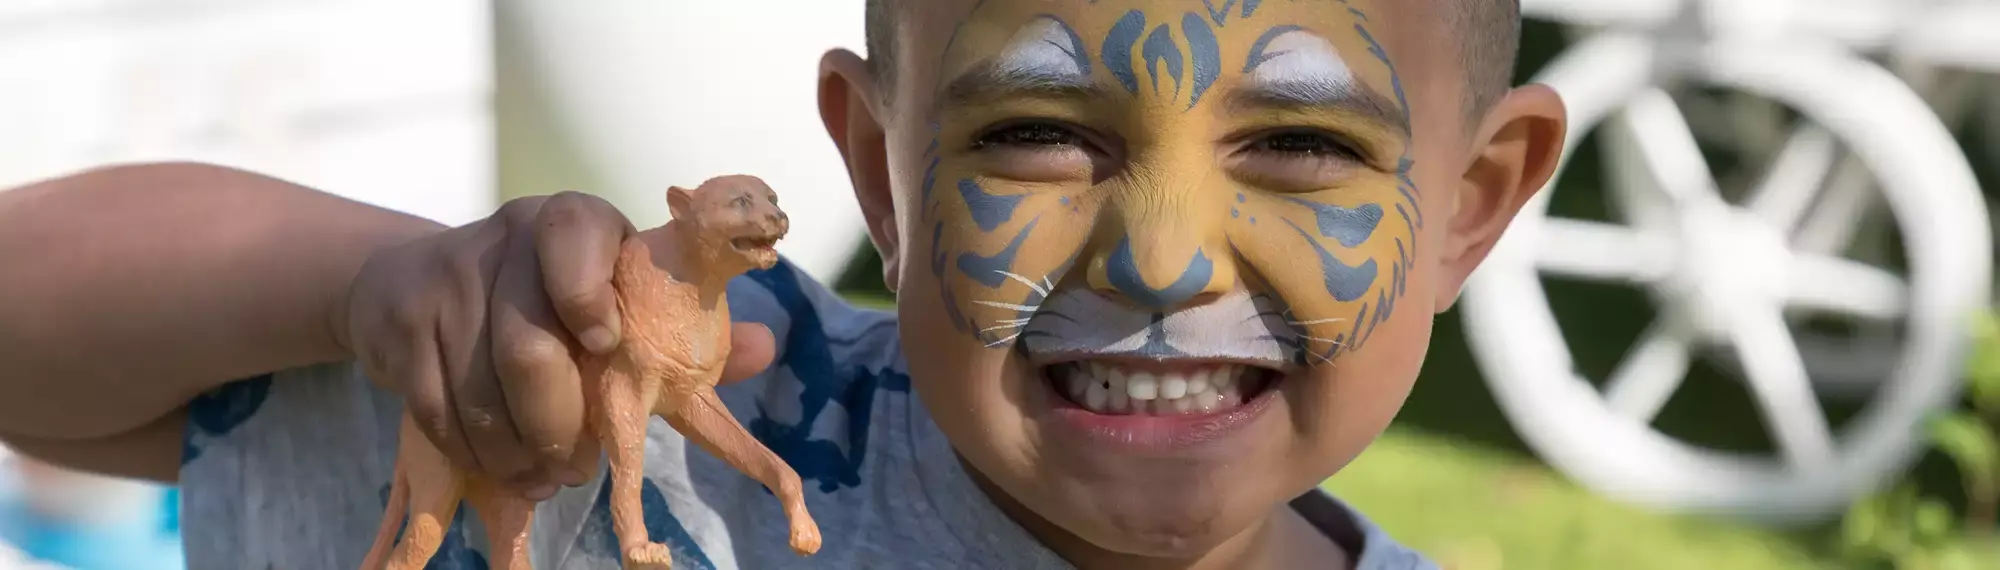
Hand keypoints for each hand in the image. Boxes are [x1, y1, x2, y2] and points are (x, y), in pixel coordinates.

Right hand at [336, 192, 778, 499]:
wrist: (414, 281)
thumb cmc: (548, 295)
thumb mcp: (615, 294)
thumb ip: (685, 327)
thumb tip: (762, 349)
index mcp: (572, 223)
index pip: (576, 234)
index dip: (588, 292)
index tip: (605, 345)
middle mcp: (504, 238)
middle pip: (527, 343)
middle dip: (560, 422)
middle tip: (579, 464)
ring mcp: (445, 280)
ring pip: (481, 390)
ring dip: (520, 453)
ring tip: (548, 478)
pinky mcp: (400, 325)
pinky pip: (438, 410)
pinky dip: (477, 454)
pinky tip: (507, 470)